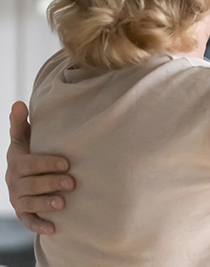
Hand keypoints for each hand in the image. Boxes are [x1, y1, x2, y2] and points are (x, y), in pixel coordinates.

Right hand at [6, 102, 74, 234]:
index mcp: (17, 162)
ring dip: (46, 204)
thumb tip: (18, 103)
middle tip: (72, 182)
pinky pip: (29, 221)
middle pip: (31, 184)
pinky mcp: (23, 213)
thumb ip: (20, 123)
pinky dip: (39, 226)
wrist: (23, 175)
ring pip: (30, 203)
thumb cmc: (29, 152)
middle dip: (51, 183)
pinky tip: (54, 228)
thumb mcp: (24, 137)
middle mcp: (14, 182)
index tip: (67, 163)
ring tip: (62, 204)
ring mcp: (18, 198)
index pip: (30, 164)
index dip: (47, 163)